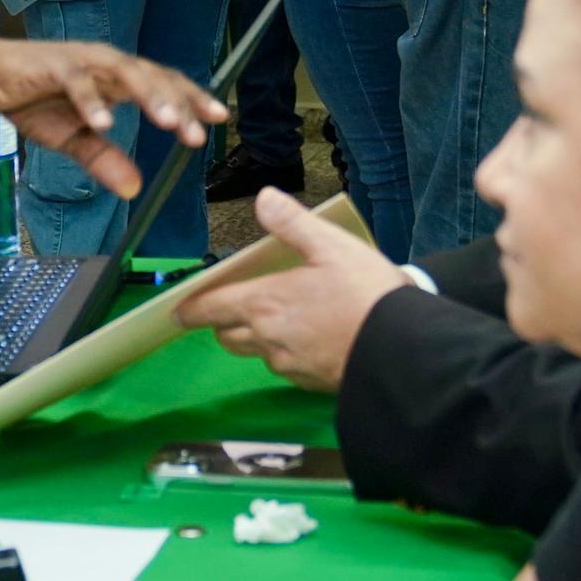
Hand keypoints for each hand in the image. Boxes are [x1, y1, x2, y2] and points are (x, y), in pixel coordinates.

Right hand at [0, 31, 222, 199]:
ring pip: (125, 73)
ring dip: (149, 96)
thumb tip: (134, 189)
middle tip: (198, 132)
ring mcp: (82, 61)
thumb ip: (103, 158)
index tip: (220, 118)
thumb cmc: (33, 98)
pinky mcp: (54, 65)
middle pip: (154, 78)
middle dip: (180, 104)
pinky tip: (105, 123)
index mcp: (118, 79)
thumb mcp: (73, 137)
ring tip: (168, 122)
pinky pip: (78, 83)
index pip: (164, 84)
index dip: (192, 99)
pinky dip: (92, 102)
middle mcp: (107, 64)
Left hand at [174, 188, 402, 393]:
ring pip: (256, 353)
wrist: (401, 349)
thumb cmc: (365, 292)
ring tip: (273, 321)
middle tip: (230, 309)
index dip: (191, 308)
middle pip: (227, 336)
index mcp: (263, 303)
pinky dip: (286, 353)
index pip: (210, 309)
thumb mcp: (331, 245)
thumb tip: (263, 198)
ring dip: (254, 339)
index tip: (180, 310)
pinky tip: (307, 341)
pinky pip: (285, 367)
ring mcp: (288, 364)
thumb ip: (292, 223)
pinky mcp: (309, 383)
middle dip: (223, 323)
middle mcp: (266, 338)